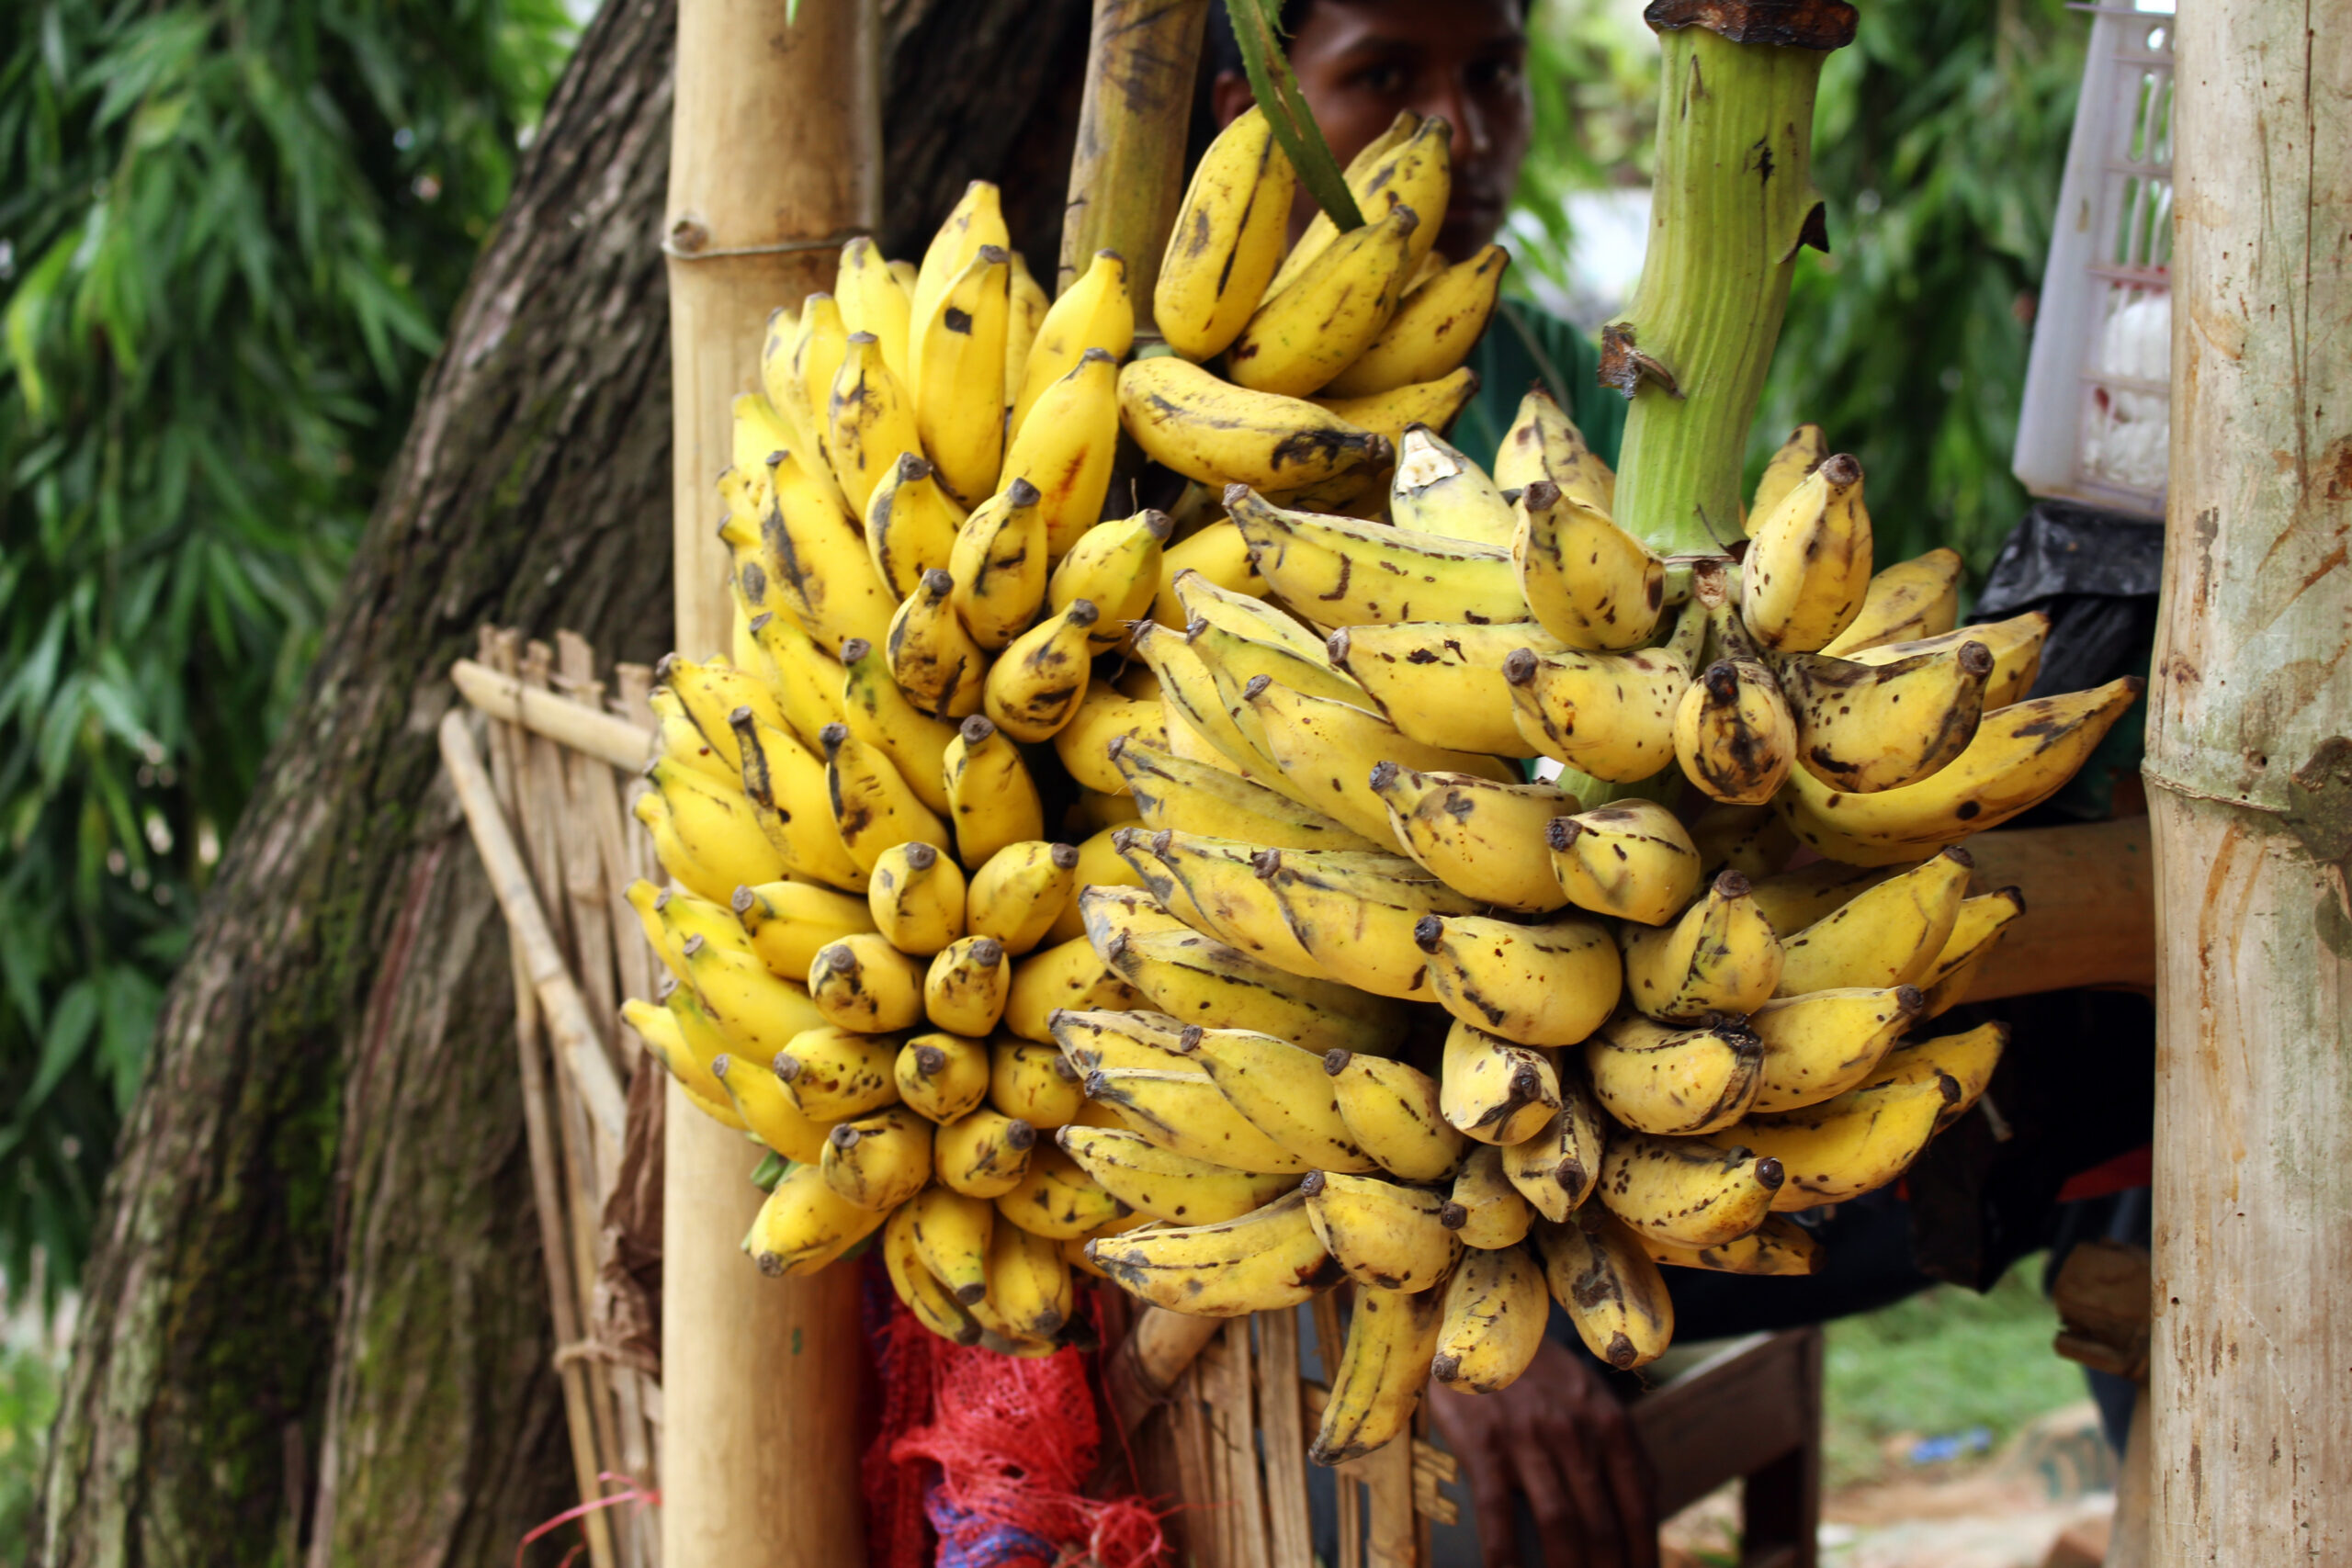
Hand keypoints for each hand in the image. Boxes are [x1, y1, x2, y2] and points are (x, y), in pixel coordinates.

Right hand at [1426, 1336, 1658, 1567]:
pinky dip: (1505, 1557)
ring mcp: (1528, 1437)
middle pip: (1602, 1526)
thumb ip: (1619, 1448)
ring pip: (1560, 1525)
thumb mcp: (1590, 1396)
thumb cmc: (1538, 1371)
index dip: (1643, 1556)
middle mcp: (1575, 1431)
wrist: (1476, 1323)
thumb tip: (1646, 1510)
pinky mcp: (1484, 1443)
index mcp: (1610, 1423)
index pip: (1639, 1507)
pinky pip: (1497, 1514)